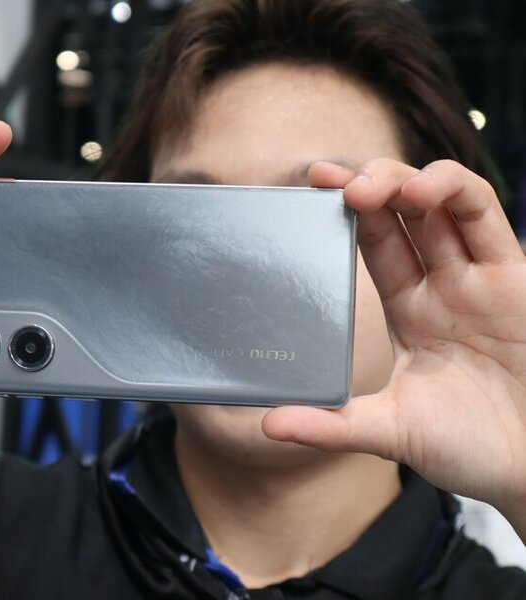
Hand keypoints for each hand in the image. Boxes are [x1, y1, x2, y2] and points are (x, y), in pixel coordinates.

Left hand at [262, 159, 525, 520]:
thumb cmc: (468, 450)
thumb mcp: (389, 431)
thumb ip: (330, 425)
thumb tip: (266, 424)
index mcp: (410, 311)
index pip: (373, 243)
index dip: (345, 213)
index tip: (308, 188)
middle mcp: (443, 286)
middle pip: (402, 214)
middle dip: (366, 186)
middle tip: (327, 179)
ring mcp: (480, 278)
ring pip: (442, 203)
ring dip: (405, 180)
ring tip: (368, 186)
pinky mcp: (516, 278)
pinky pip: (486, 217)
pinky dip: (454, 191)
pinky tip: (422, 190)